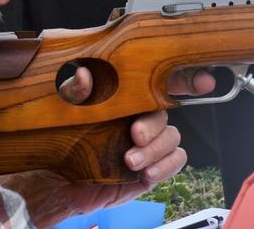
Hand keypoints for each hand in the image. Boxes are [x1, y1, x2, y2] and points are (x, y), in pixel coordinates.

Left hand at [0, 66, 214, 227]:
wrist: (52, 178)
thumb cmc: (57, 137)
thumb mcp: (59, 108)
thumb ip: (71, 91)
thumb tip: (81, 75)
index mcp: (120, 98)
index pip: (155, 83)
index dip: (182, 79)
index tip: (201, 80)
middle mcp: (136, 118)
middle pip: (165, 115)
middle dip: (154, 126)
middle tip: (134, 135)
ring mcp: (144, 144)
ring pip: (172, 140)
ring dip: (157, 151)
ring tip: (131, 160)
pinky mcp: (147, 168)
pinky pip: (174, 163)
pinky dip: (166, 166)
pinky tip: (145, 173)